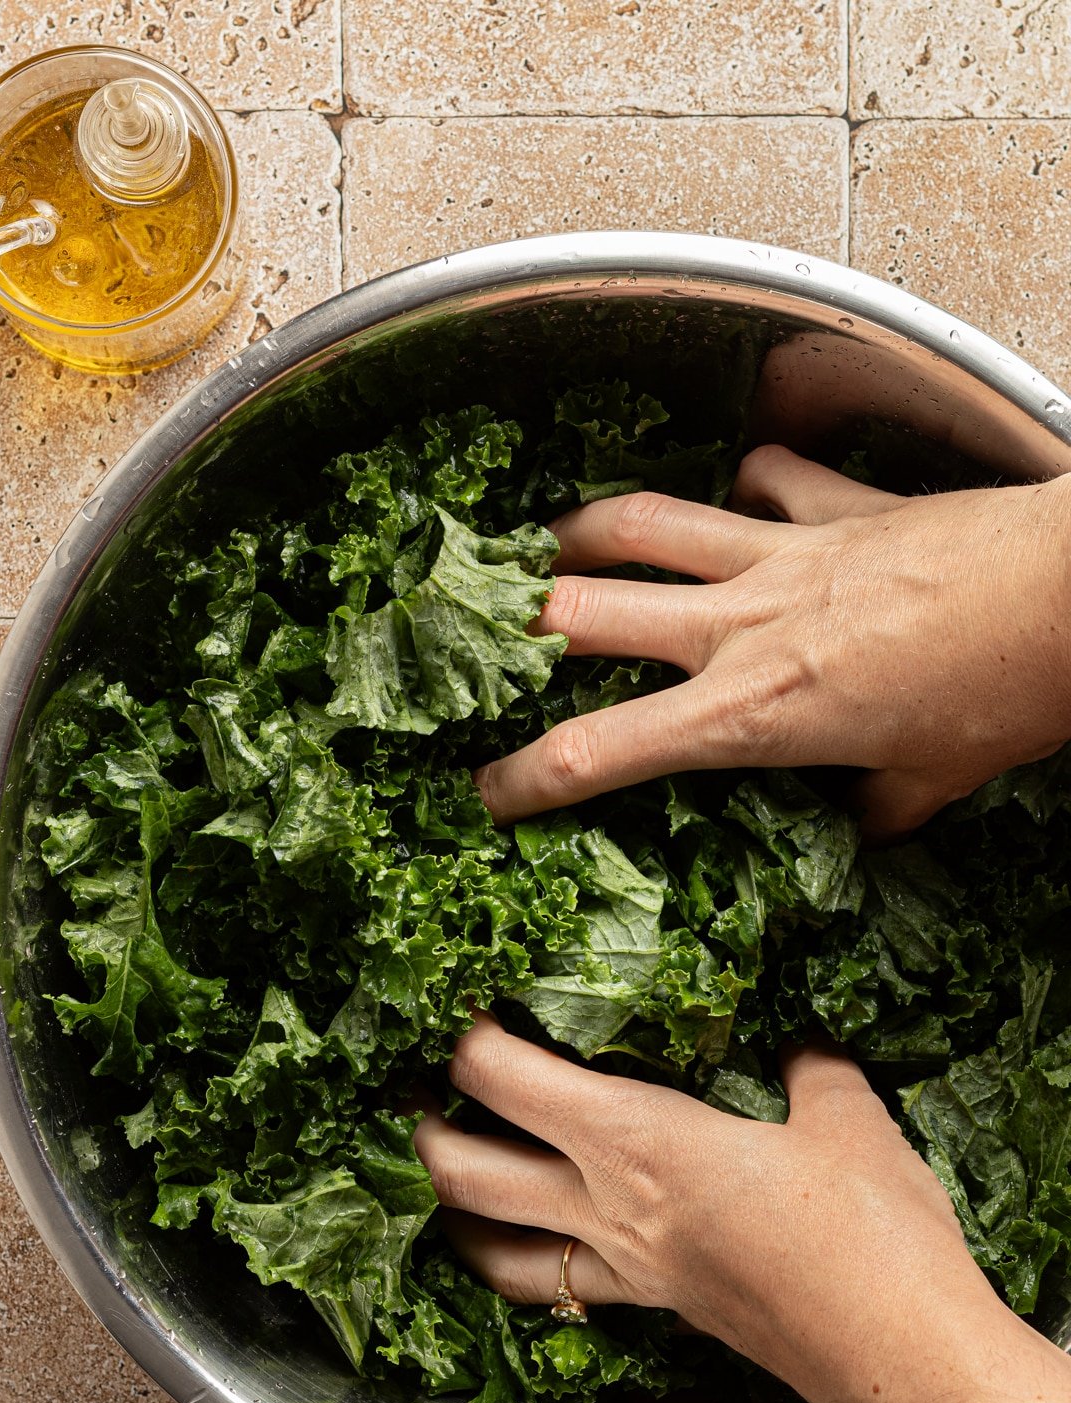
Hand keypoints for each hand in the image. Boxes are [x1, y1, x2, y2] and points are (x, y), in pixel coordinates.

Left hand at [415, 1016, 979, 1402]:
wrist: (902, 1360)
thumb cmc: (870, 1234)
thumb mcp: (847, 1117)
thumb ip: (810, 1067)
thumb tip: (798, 1046)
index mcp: (636, 1139)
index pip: (504, 1079)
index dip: (466, 1037)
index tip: (464, 1006)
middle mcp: (610, 1208)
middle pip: (466, 1174)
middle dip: (426, 1131)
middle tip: (420, 1092)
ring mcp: (629, 1272)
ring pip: (496, 1249)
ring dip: (453, 1214)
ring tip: (445, 1178)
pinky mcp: (661, 1310)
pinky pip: (563, 1288)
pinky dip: (525, 1265)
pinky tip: (541, 1248)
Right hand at [474, 451, 1070, 837]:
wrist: (1070, 592)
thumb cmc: (1006, 690)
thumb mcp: (929, 781)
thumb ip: (875, 807)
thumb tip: (861, 825)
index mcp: (751, 713)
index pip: (601, 750)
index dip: (526, 777)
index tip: (487, 793)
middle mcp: (743, 626)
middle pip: (584, 614)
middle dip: (516, 631)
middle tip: (488, 643)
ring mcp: (782, 554)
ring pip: (644, 525)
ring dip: (583, 530)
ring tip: (549, 542)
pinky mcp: (833, 506)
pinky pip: (764, 480)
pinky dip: (740, 482)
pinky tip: (734, 488)